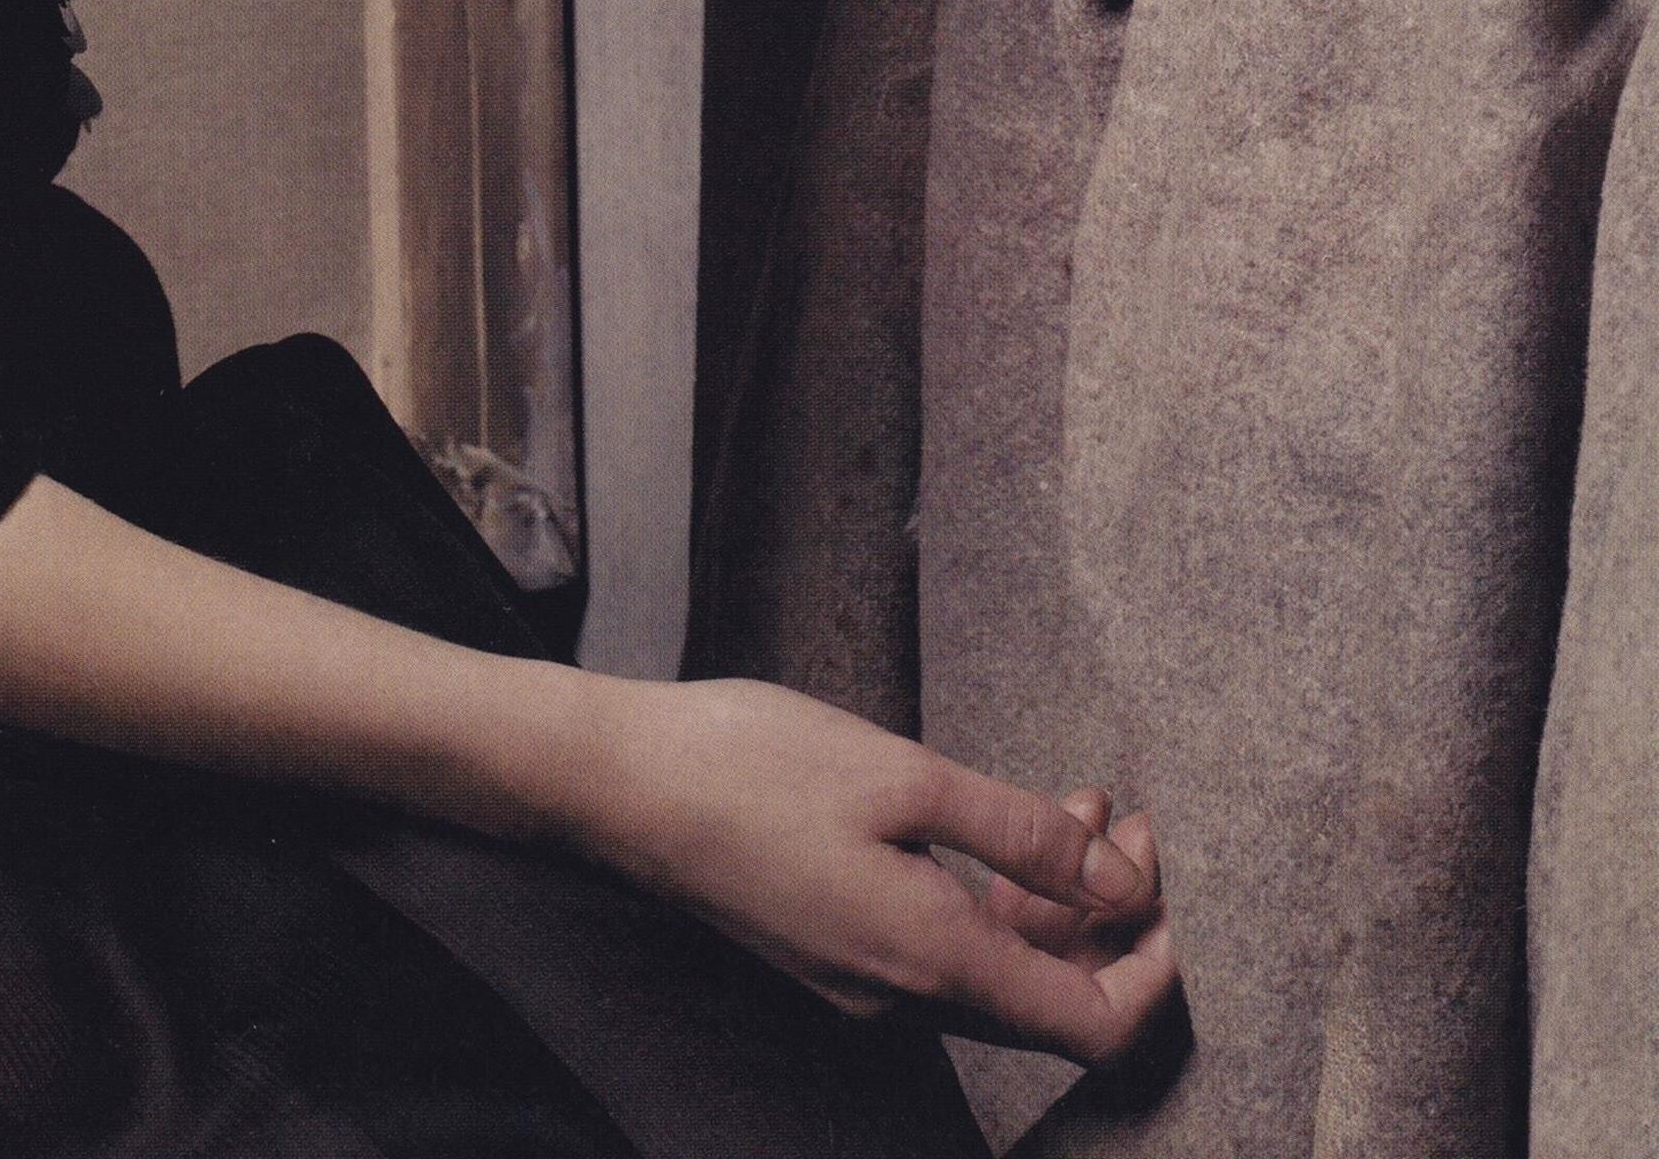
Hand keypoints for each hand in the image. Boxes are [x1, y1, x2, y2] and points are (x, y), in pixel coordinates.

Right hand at [572, 679, 1177, 1064]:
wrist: (621, 785)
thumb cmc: (752, 766)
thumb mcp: (906, 777)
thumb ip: (1019, 835)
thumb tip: (1117, 882)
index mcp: (933, 963)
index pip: (1093, 1026)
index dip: (1154, 970)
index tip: (1172, 886)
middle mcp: (907, 998)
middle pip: (1052, 1001)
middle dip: (1110, 918)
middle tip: (1128, 820)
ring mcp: (866, 981)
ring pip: (999, 971)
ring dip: (1052, 902)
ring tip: (1078, 807)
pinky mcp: (836, 950)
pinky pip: (945, 948)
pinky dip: (994, 897)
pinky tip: (998, 824)